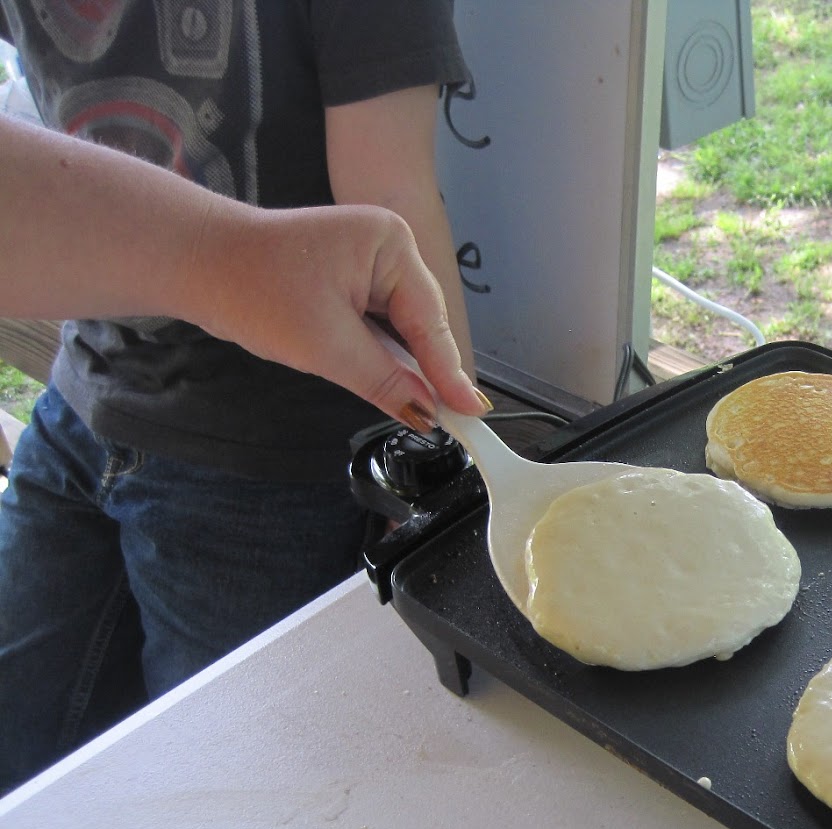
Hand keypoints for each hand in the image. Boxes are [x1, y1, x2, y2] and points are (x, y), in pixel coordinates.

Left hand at [190, 200, 485, 429]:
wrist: (196, 263)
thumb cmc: (252, 288)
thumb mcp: (327, 347)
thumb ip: (387, 382)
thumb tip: (428, 414)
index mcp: (390, 243)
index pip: (429, 321)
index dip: (449, 373)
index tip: (472, 411)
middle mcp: (387, 245)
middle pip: (421, 324)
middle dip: (426, 369)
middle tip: (449, 420)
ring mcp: (369, 260)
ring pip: (401, 327)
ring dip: (401, 363)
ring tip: (420, 404)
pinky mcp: (351, 277)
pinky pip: (379, 323)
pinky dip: (380, 352)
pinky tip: (387, 378)